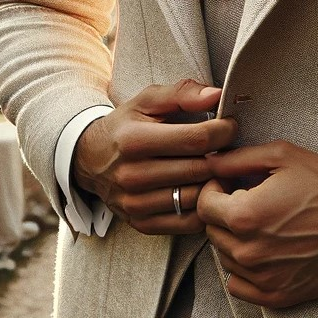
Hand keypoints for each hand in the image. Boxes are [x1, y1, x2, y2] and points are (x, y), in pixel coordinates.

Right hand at [72, 79, 236, 234]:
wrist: (89, 160)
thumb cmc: (125, 127)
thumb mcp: (147, 100)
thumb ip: (182, 93)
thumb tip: (217, 96)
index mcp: (134, 140)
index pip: (197, 139)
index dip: (224, 131)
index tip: (229, 126)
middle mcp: (132, 175)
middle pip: (201, 169)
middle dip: (224, 156)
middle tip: (229, 148)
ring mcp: (136, 203)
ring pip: (198, 197)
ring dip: (216, 183)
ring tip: (218, 168)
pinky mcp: (142, 224)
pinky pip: (190, 223)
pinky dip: (204, 207)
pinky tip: (203, 190)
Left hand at [199, 141, 317, 308]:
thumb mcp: (282, 156)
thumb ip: (237, 159)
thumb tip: (208, 163)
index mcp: (244, 216)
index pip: (203, 205)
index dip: (213, 190)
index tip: (229, 186)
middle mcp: (248, 251)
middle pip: (212, 232)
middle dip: (225, 214)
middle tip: (250, 203)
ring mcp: (262, 277)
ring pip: (225, 258)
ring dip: (235, 241)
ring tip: (263, 226)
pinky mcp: (277, 295)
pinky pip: (238, 287)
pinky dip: (243, 271)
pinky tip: (263, 253)